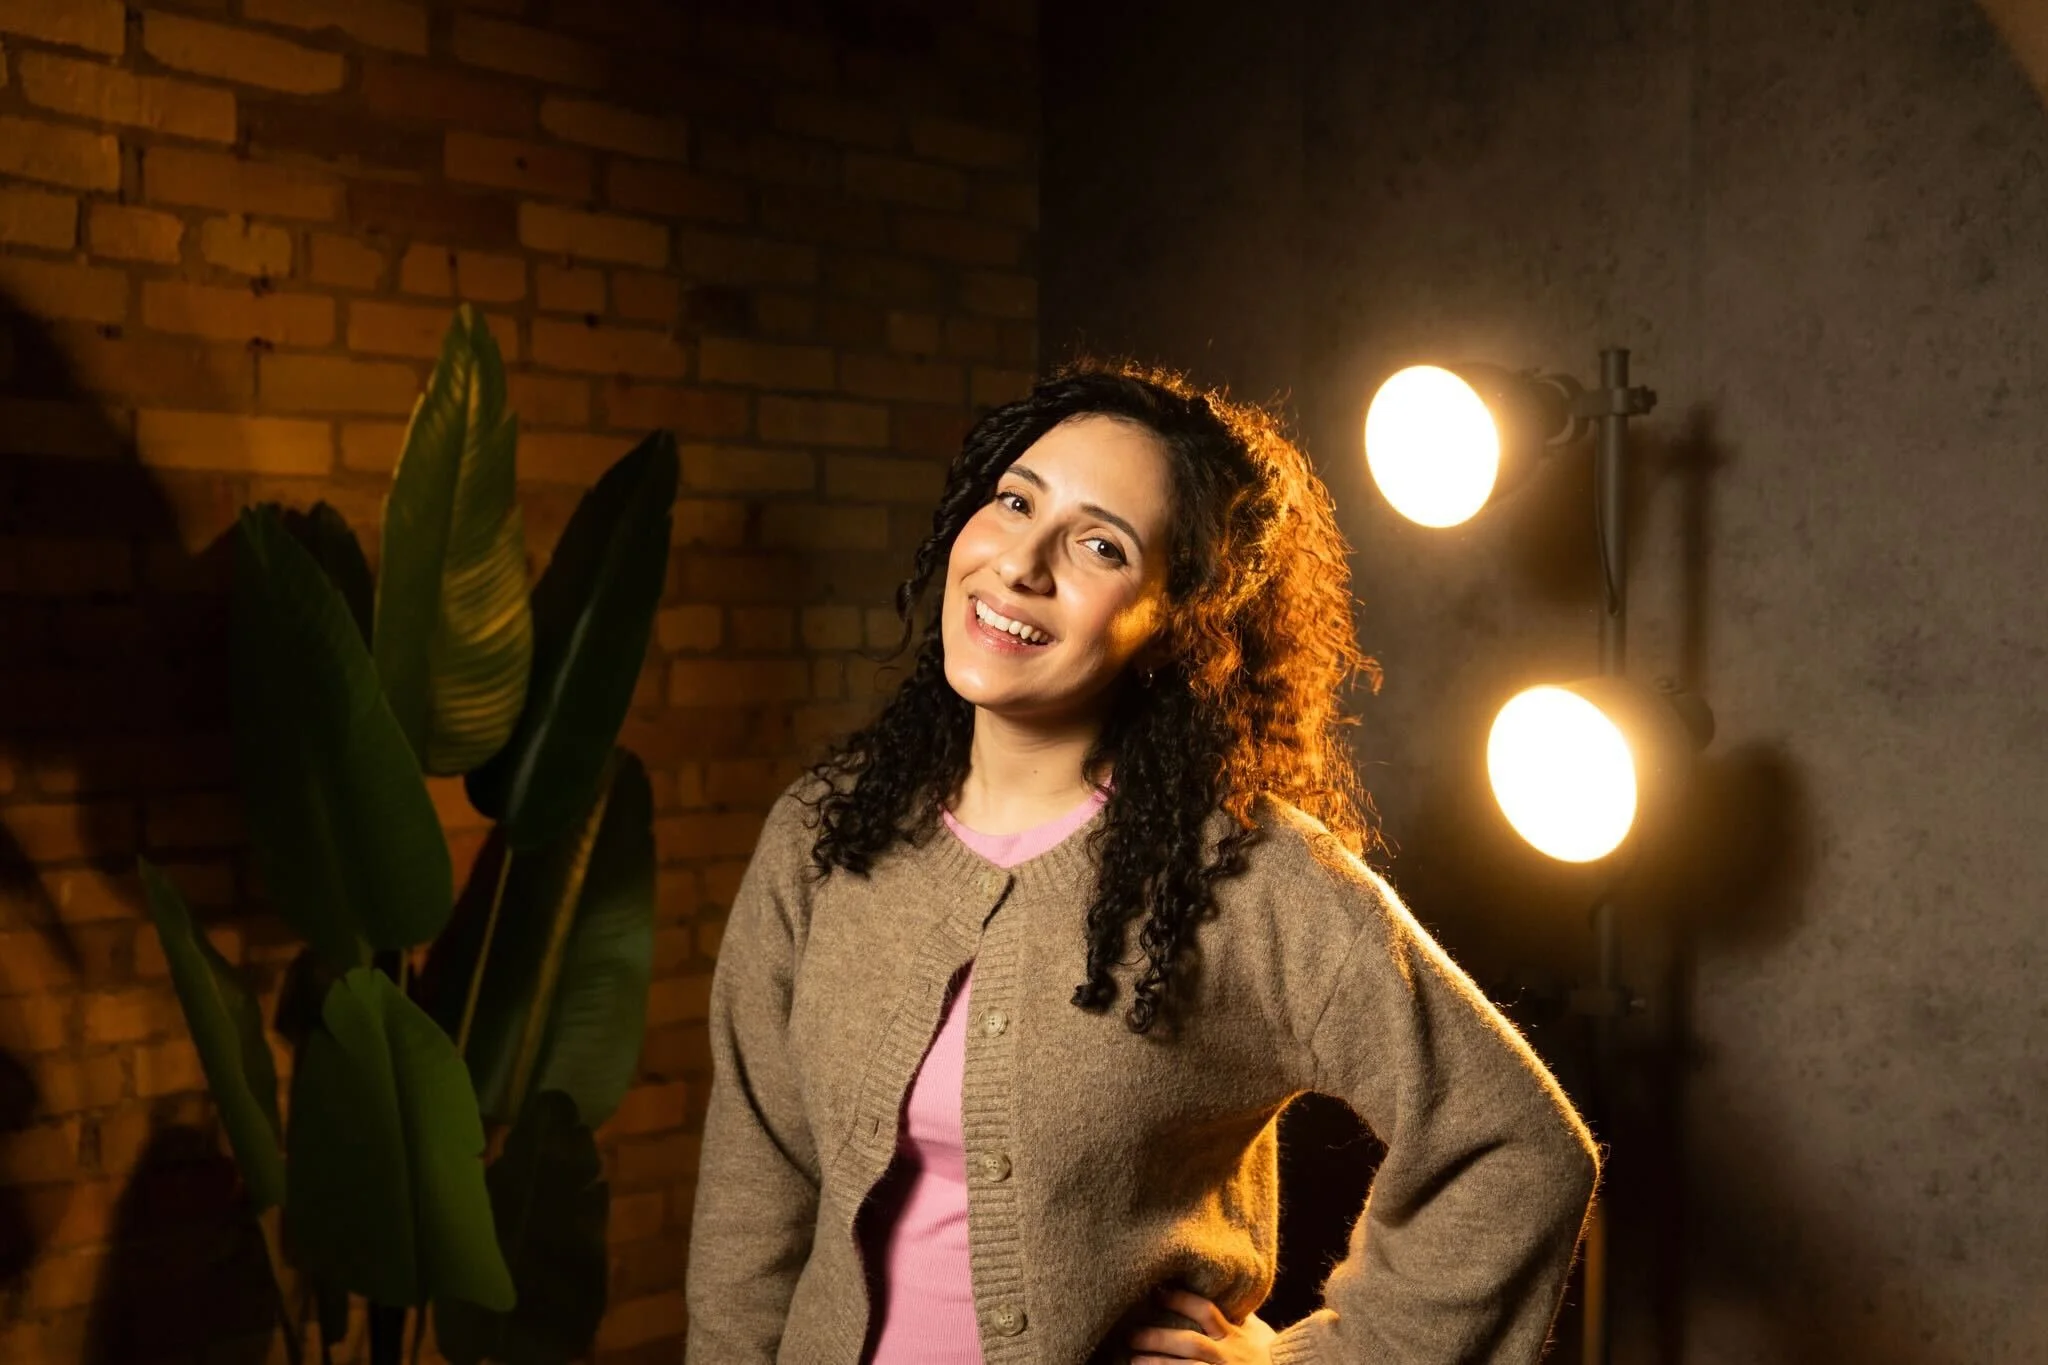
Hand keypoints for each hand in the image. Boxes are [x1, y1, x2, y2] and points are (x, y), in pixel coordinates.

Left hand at [1127, 1286, 1276, 1363]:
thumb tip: (1222, 1288)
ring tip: (1135, 1360)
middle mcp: (1228, 1356)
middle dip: (1158, 1338)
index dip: (1180, 1300)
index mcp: (1235, 1335)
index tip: (1156, 1292)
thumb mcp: (1258, 1332)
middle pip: (1189, 1343)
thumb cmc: (1271, 1357)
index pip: (1205, 1311)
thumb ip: (1238, 1314)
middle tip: (1131, 1335)